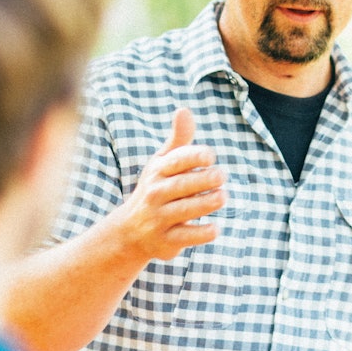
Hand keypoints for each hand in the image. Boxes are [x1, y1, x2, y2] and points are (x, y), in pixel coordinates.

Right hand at [109, 107, 226, 263]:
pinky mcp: (165, 241)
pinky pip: (186, 236)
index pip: (176, 161)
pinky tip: (215, 227)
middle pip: (182, 185)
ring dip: (206, 203)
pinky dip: (202, 232)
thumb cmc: (156, 189)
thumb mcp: (162, 163)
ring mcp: (159, 218)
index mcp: (158, 171)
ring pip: (186, 209)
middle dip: (204, 179)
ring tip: (221, 197)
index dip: (195, 156)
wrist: (129, 232)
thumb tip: (184, 110)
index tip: (210, 156)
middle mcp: (155, 194)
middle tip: (220, 176)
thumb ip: (178, 139)